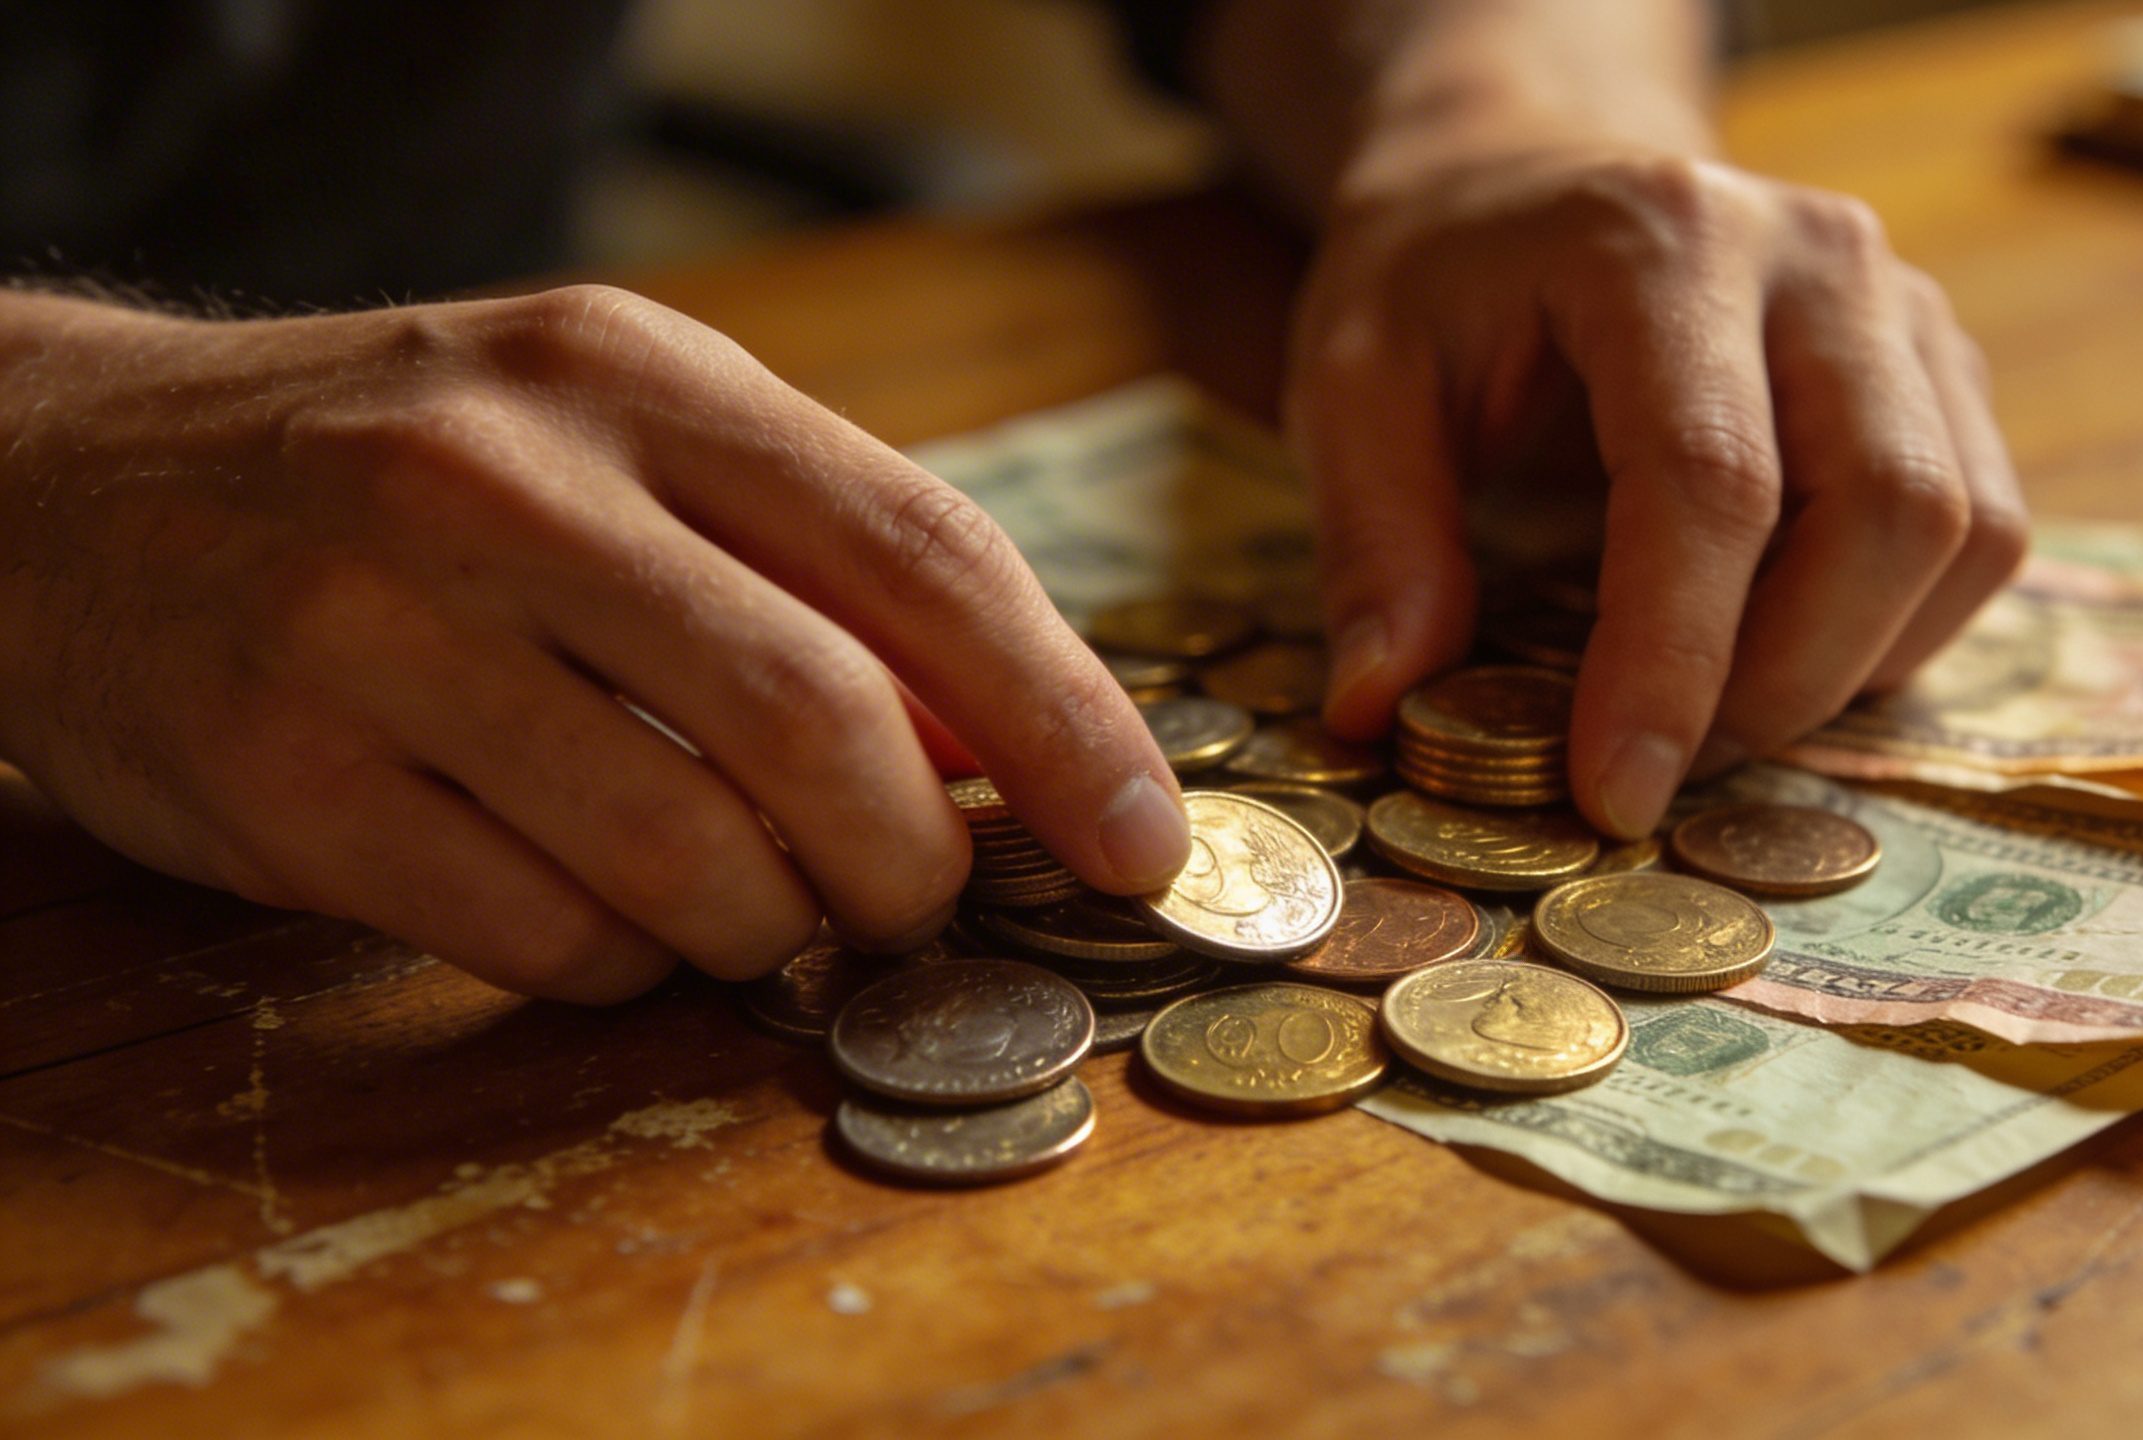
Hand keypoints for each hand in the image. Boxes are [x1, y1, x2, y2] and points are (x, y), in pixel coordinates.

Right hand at [0, 286, 1190, 1000]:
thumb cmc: (408, 478)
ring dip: (770, 930)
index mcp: (631, 376)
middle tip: (925, 906)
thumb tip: (1011, 747)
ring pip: (690, 857)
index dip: (1065, 717)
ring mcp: (377, 629)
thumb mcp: (615, 445)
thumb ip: (812, 569)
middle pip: (821, 723)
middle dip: (918, 863)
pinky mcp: (283, 776)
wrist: (70, 484)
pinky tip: (602, 913)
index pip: (921, 551)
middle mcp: (503, 482)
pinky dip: (622, 962)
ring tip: (756, 911)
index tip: (1146, 839)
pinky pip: (544, 934)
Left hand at [1289, 131, 2025, 837]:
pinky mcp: (1942, 367)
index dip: (1673, 659)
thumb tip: (1382, 710)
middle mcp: (1819, 255)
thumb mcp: (1350, 381)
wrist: (1531, 178)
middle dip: (1779, 684)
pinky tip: (1782, 654)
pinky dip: (1898, 633)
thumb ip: (1376, 541)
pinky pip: (1985, 533)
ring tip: (1712, 716)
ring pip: (1960, 532)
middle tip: (1660, 770)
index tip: (1614, 793)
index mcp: (1664, 240)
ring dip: (1846, 669)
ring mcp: (1905, 303)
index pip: (1713, 479)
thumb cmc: (1443, 285)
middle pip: (1884, 508)